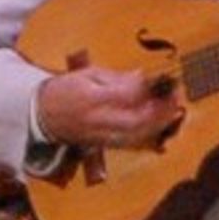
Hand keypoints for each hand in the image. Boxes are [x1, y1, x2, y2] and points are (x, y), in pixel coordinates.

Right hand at [38, 58, 181, 151]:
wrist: (42, 117)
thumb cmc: (66, 90)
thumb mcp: (88, 75)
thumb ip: (117, 79)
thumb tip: (143, 78)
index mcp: (91, 98)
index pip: (126, 95)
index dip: (148, 88)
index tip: (163, 78)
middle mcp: (97, 120)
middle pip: (136, 121)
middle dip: (160, 111)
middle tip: (175, 97)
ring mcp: (101, 136)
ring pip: (137, 135)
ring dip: (158, 124)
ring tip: (172, 109)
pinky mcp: (103, 145)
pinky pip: (131, 142)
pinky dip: (148, 133)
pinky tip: (158, 123)